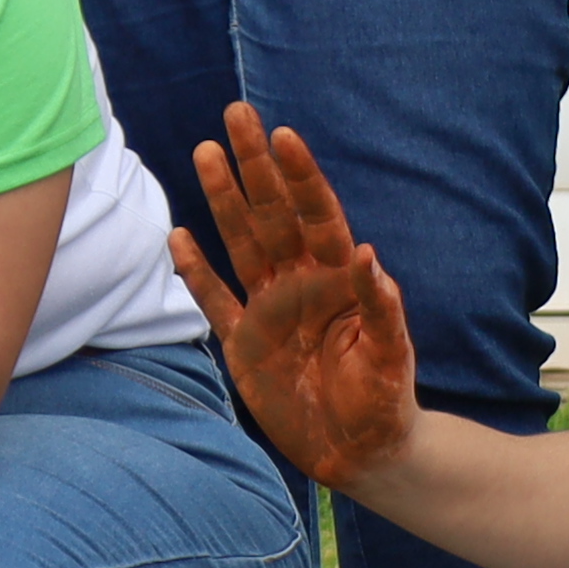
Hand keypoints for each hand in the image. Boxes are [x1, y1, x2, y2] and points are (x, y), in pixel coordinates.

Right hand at [173, 108, 418, 491]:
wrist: (362, 453)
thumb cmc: (386, 401)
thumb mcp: (390, 356)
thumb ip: (381, 307)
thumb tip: (367, 254)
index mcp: (338, 280)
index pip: (316, 216)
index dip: (300, 177)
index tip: (284, 136)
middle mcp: (299, 284)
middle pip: (271, 214)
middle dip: (254, 165)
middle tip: (236, 114)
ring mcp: (268, 311)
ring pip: (240, 243)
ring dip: (223, 201)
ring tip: (207, 153)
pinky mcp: (244, 344)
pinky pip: (215, 301)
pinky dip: (195, 273)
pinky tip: (178, 238)